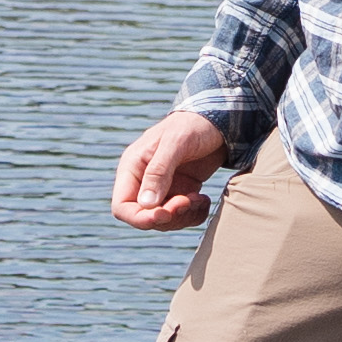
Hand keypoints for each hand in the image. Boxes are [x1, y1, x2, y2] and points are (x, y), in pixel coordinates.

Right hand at [113, 108, 231, 231]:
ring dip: (183, 217)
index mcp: (133, 167)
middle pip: (145, 217)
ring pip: (164, 221)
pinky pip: (183, 217)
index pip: (122, 206)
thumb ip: (159, 171)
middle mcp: (144, 181)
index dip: (139, 217)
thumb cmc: (193, 124)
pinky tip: (204, 200)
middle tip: (189, 200)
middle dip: (168, 216)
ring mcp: (163, 188)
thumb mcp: (176, 142)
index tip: (164, 213)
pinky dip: (194, 215)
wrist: (219, 120)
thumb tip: (146, 204)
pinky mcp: (181, 192)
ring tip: (200, 198)